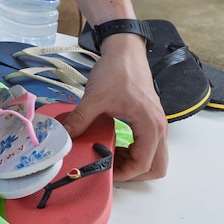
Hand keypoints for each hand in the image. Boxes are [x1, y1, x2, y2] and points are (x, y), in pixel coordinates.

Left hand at [63, 34, 167, 180]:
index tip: (104, 170)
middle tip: (111, 167)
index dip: (124, 173)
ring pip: (155, 157)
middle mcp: (159, 128)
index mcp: (150, 126)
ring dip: (135, 162)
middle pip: (157, 166)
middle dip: (135, 173)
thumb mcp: (95, 97)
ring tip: (111, 156)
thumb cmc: (116, 72)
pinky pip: (150, 145)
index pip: (144, 164)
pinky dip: (136, 151)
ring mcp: (157, 123)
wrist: (125, 50)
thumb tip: (64, 135)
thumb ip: (80, 119)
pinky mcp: (151, 118)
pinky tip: (115, 144)